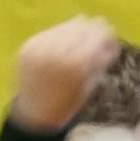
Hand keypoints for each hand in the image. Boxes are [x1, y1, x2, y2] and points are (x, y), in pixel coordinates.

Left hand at [7, 14, 124, 132]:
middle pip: (81, 28)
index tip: (110, 32)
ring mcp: (39, 48)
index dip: (105, 33)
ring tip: (81, 36)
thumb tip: (111, 39)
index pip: (96, 38)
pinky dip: (60, 34)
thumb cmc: (67, 103)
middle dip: (92, 28)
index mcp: (75, 65)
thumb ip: (100, 61)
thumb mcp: (89, 84)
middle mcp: (57, 53)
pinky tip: (65, 41)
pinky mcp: (28, 46)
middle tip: (98, 29)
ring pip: (65, 27)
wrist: (34, 113)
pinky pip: (50, 32)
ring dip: (76, 28)